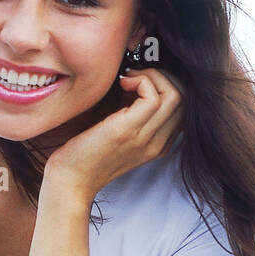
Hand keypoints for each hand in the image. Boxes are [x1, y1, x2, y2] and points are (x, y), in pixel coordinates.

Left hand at [43, 68, 183, 202]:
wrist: (69, 180)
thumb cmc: (84, 153)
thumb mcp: (117, 130)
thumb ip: (132, 111)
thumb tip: (137, 81)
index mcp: (157, 145)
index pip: (183, 107)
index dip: (165, 85)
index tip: (139, 81)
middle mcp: (156, 144)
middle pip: (185, 99)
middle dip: (163, 76)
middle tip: (135, 75)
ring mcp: (145, 139)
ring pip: (175, 95)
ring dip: (153, 76)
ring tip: (128, 78)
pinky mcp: (128, 131)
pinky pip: (154, 96)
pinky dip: (141, 80)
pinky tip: (121, 83)